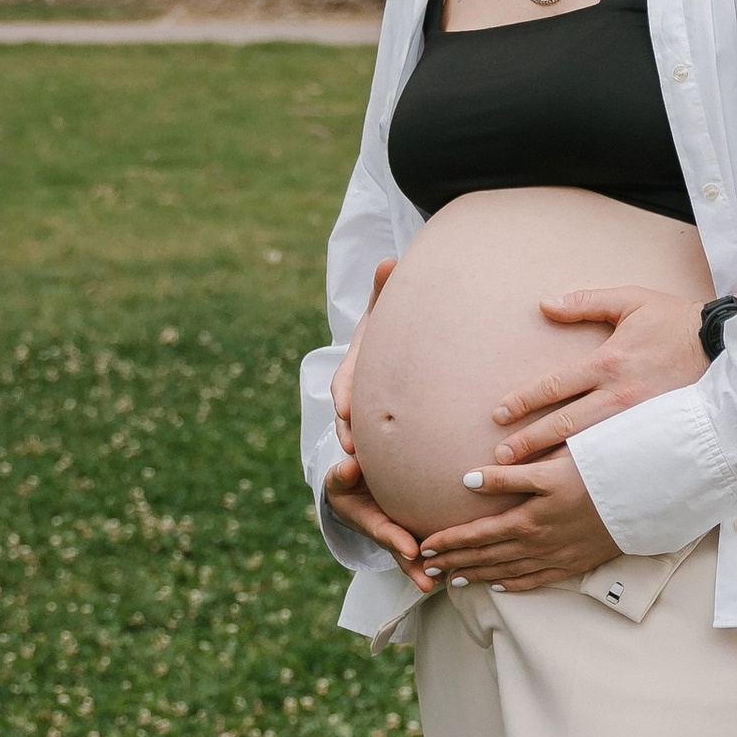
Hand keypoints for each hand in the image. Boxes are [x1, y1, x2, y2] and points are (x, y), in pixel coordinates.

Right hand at [321, 450, 436, 591]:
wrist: (355, 488)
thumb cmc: (348, 483)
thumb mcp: (339, 479)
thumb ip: (341, 475)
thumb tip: (350, 468)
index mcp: (369, 520)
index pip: (383, 531)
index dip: (396, 541)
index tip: (410, 550)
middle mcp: (388, 531)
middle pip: (403, 552)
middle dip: (414, 568)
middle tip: (428, 582)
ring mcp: (403, 532)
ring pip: (420, 551)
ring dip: (432, 565)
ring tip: (448, 579)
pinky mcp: (417, 526)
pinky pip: (432, 538)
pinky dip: (445, 549)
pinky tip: (465, 558)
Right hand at [331, 258, 396, 458]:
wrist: (391, 358)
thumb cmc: (385, 334)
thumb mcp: (383, 315)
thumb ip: (383, 292)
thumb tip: (389, 261)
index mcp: (354, 370)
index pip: (344, 384)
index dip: (343, 396)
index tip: (343, 408)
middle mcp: (355, 397)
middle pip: (348, 418)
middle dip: (348, 433)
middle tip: (352, 448)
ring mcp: (365, 416)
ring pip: (360, 437)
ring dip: (361, 454)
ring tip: (366, 470)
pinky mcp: (381, 433)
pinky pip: (379, 450)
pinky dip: (383, 460)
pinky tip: (393, 476)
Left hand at [414, 450, 620, 593]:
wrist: (641, 499)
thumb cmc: (596, 473)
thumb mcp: (549, 468)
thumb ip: (507, 476)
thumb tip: (467, 480)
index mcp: (526, 519)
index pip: (476, 535)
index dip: (447, 542)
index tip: (423, 548)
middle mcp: (536, 544)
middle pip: (485, 557)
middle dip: (453, 563)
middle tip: (426, 570)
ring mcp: (555, 557)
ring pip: (506, 572)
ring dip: (477, 577)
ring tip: (452, 581)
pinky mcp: (573, 563)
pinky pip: (536, 580)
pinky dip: (514, 585)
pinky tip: (500, 587)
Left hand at [492, 278, 736, 464]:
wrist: (724, 347)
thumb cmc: (675, 321)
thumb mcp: (632, 300)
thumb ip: (586, 302)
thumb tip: (545, 305)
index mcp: (609, 361)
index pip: (556, 385)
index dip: (524, 400)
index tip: (499, 414)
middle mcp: (620, 395)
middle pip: (565, 423)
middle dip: (530, 441)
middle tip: (501, 457)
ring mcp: (638, 419)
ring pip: (587, 445)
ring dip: (555, 460)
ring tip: (527, 474)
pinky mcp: (654, 433)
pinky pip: (616, 454)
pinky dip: (590, 468)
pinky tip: (573, 480)